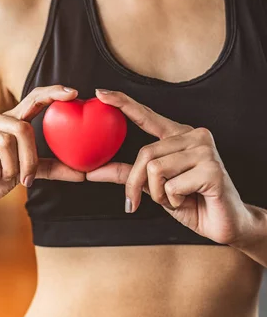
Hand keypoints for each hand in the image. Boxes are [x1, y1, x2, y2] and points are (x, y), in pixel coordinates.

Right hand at [0, 85, 84, 207]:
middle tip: (27, 181)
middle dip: (29, 160)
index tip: (73, 93)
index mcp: (10, 123)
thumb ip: (48, 169)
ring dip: (9, 170)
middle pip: (22, 128)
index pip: (33, 100)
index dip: (52, 93)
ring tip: (2, 180)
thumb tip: (83, 174)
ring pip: (5, 143)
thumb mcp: (22, 174)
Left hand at [86, 89, 253, 245]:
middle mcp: (193, 136)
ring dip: (158, 194)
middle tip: (134, 202)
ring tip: (176, 198)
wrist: (224, 223)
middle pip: (145, 153)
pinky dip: (173, 200)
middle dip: (136, 183)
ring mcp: (205, 150)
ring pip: (156, 169)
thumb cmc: (190, 202)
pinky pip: (171, 186)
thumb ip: (126, 175)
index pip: (147, 116)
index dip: (123, 103)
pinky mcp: (212, 169)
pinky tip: (190, 200)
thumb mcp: (153, 187)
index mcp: (179, 136)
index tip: (100, 93)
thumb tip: (92, 172)